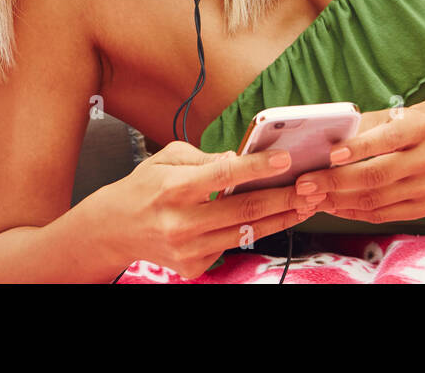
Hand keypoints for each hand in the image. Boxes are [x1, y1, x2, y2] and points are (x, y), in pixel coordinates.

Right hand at [109, 141, 326, 279]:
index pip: (223, 176)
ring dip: (280, 218)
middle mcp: (181, 223)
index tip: (285, 159)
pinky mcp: (193, 267)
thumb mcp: (168, 158)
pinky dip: (254, 233)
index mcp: (174, 189)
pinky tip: (275, 219)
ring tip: (305, 204)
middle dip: (283, 197)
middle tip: (311, 186)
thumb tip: (239, 158)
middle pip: (243, 210)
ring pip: (246, 233)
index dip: (257, 167)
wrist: (113, 230)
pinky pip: (232, 246)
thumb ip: (205, 158)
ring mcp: (188, 249)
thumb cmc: (145, 186)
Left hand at [292, 107, 424, 223]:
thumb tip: (316, 149)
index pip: (388, 138)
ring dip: (338, 201)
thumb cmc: (391, 128)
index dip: (359, 148)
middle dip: (337, 181)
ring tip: (313, 198)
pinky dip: (352, 212)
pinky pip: (381, 215)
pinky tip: (333, 206)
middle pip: (379, 174)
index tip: (331, 154)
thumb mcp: (378, 119)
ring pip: (377, 199)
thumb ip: (354, 131)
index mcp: (421, 126)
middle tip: (306, 184)